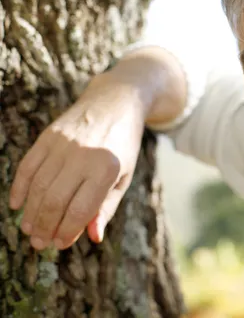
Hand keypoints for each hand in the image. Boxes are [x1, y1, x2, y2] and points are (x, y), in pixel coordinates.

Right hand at [9, 73, 146, 250]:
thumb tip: (93, 237)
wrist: (117, 102)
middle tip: (40, 243)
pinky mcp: (48, 136)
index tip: (60, 244)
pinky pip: (27, 166)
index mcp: (107, 169)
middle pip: (54, 201)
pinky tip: (17, 205)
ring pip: (38, 186)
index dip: (68, 231)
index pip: (81, 209)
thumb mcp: (124, 177)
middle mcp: (83, 156)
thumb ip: (107, 207)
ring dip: (31, 212)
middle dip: (45, 226)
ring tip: (30, 230)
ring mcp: (63, 144)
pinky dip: (19, 187)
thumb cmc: (123, 145)